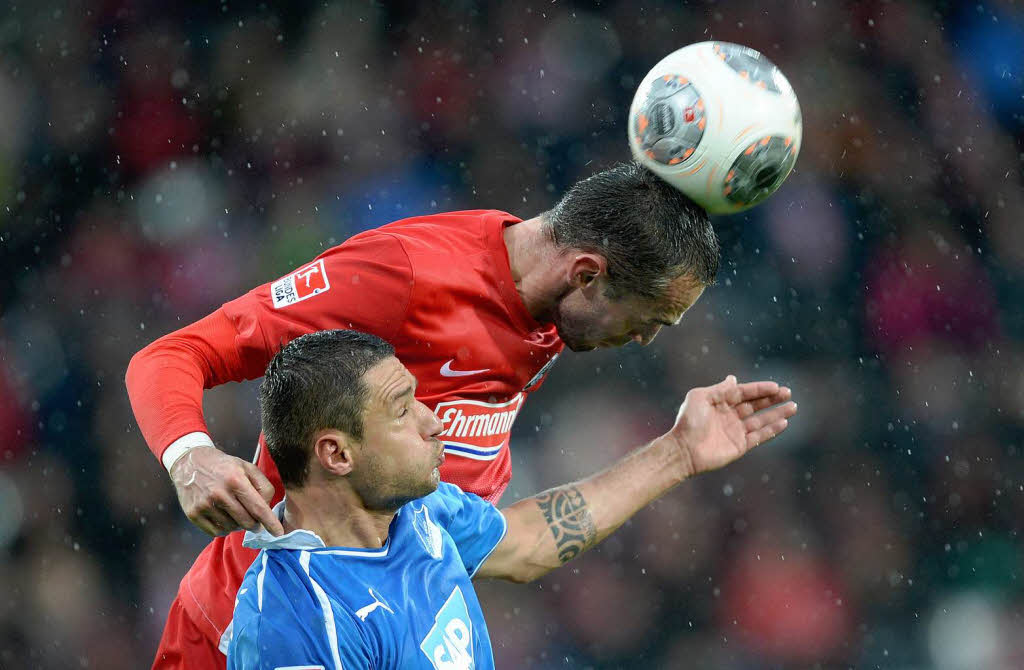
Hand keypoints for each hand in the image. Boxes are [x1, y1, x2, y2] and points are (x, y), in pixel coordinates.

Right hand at [169, 446, 284, 536]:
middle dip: (255, 523)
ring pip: (232, 528)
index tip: (279, 533)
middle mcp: (219, 493)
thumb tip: (267, 508)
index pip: (258, 507)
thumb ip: (263, 486)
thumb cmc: (224, 466)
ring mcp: (204, 505)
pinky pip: (216, 532)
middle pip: (247, 521)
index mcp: (235, 480)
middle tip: (254, 518)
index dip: (270, 522)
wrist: (189, 463)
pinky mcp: (193, 514)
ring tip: (235, 511)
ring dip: (239, 524)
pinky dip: (225, 529)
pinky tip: (224, 517)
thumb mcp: (247, 467)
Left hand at [667, 375, 796, 478]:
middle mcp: (729, 416)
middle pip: (755, 405)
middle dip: (772, 399)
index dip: (760, 389)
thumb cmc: (688, 421)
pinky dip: (772, 430)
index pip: (744, 393)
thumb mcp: (700, 397)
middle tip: (788, 393)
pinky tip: (784, 423)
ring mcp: (735, 431)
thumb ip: (719, 389)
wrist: (683, 450)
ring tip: (793, 407)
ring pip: (761, 420)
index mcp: (720, 402)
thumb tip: (733, 378)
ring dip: (777, 414)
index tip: (776, 386)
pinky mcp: (740, 446)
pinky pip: (759, 436)